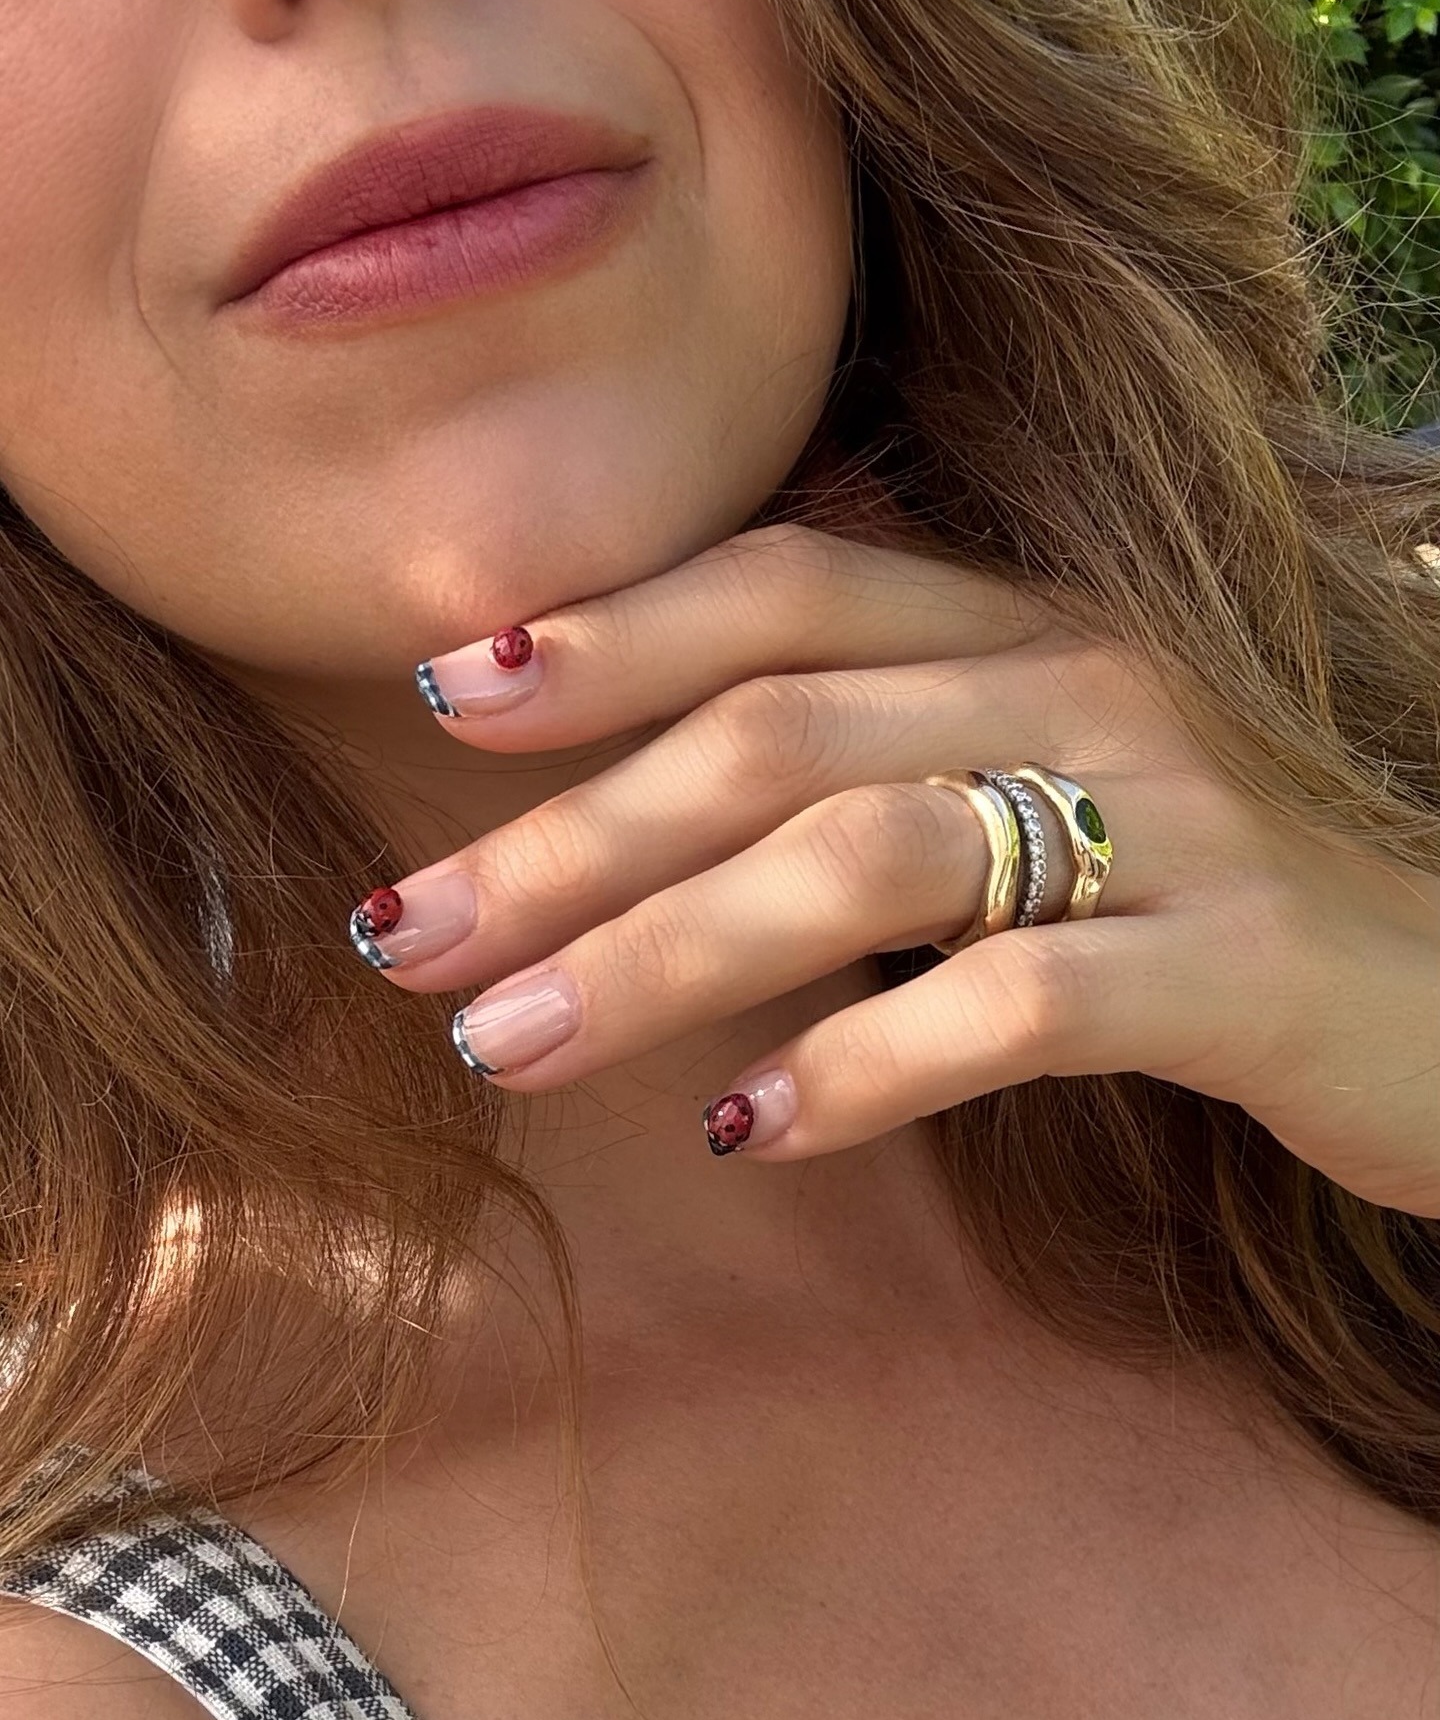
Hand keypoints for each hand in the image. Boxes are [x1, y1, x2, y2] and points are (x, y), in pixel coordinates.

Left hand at [351, 525, 1439, 1219]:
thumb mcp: (1032, 797)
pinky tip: (748, 1130)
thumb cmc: (1193, 903)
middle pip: (779, 732)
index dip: (608, 633)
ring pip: (869, 856)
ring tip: (510, 1050)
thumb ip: (869, 774)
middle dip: (572, 839)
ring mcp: (1170, 820)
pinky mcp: (1235, 967)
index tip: (445, 698)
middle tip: (409, 941)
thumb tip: (634, 827)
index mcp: (1026, 626)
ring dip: (664, 954)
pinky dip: (863, 1066)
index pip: (783, 589)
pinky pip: (1018, 1005)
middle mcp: (1088, 686)